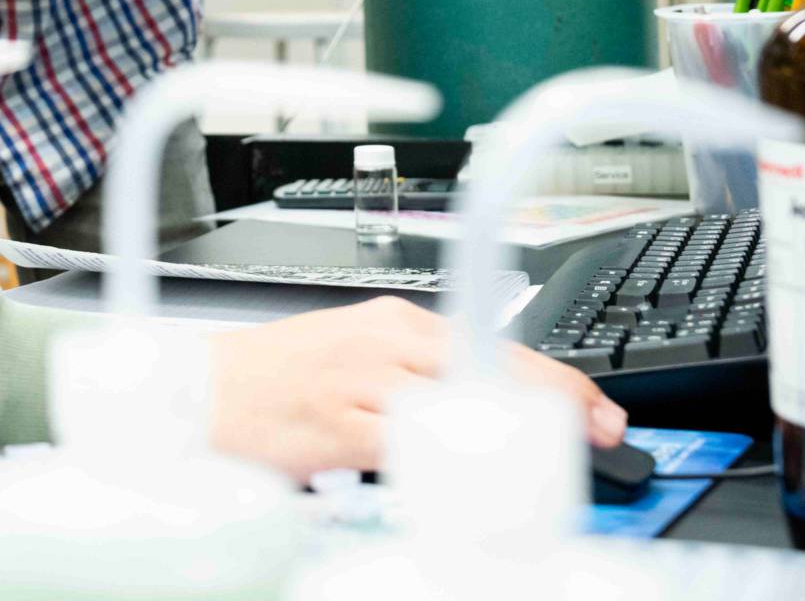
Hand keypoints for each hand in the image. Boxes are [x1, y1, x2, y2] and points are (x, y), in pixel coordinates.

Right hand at [206, 296, 626, 477]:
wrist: (203, 392)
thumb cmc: (278, 380)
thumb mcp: (356, 355)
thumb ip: (418, 372)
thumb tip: (488, 404)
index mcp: (394, 322)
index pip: (497, 345)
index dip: (559, 382)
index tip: (600, 411)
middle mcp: (387, 343)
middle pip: (495, 372)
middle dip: (555, 407)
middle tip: (600, 437)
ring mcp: (367, 384)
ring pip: (465, 408)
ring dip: (513, 440)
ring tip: (548, 464)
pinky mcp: (345, 428)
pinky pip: (417, 449)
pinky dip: (455, 466)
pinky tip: (480, 482)